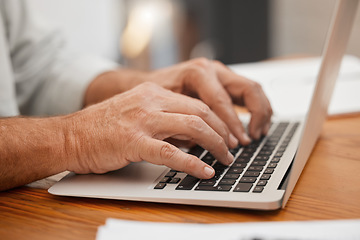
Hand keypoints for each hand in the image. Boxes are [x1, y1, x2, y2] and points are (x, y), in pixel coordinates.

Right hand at [67, 82, 236, 178]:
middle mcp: (151, 101)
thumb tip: (192, 135)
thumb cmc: (103, 127)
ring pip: (192, 127)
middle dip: (223, 132)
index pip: (197, 103)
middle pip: (200, 112)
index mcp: (153, 93)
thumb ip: (164, 120)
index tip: (228, 134)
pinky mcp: (133, 141)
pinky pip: (171, 152)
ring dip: (215, 144)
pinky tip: (204, 171)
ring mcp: (142, 120)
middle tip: (232, 148)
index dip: (218, 119)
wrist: (71, 135)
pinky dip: (191, 163)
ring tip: (225, 159)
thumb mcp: (137, 112)